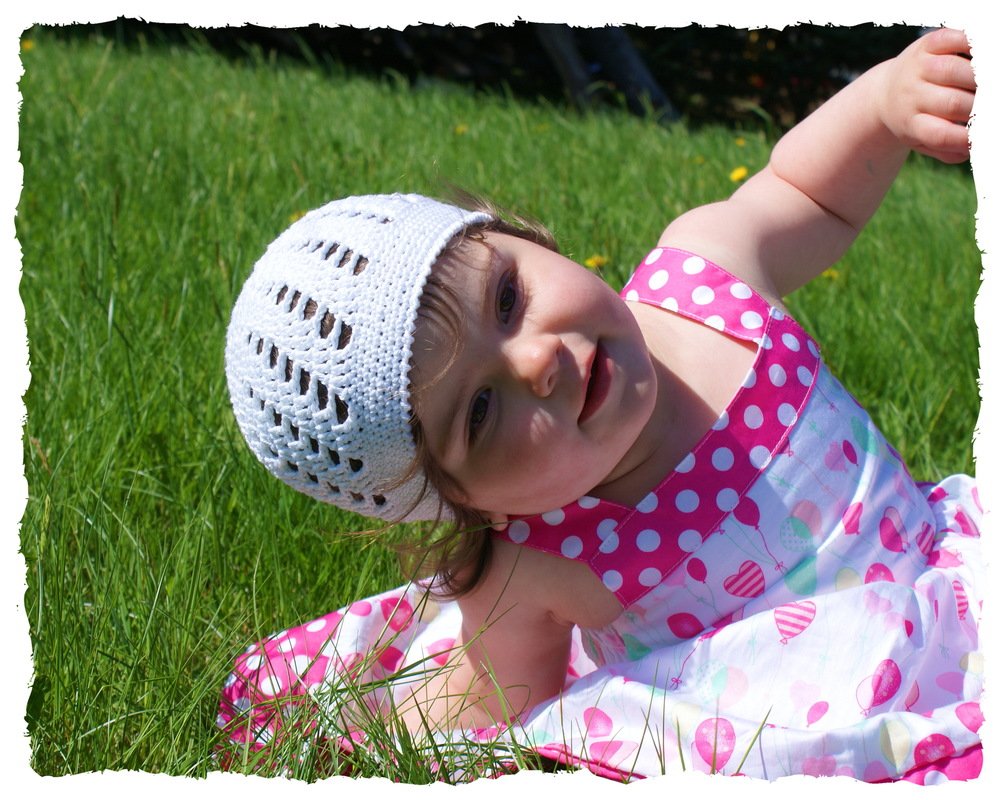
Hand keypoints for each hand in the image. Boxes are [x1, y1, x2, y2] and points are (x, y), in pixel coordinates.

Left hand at [879, 28, 974, 163]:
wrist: (885, 93)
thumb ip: (949, 150)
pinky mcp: (925, 45)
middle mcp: (910, 96)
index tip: (981, 135)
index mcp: (910, 124)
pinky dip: (971, 43)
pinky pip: (951, 40)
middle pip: (952, 103)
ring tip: (986, 86)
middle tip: (989, 107)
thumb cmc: (916, 121)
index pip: (940, 134)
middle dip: (979, 106)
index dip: (966, 137)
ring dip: (979, 77)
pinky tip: (980, 55)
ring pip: (953, 70)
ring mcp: (917, 68)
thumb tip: (973, 147)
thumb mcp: (924, 141)